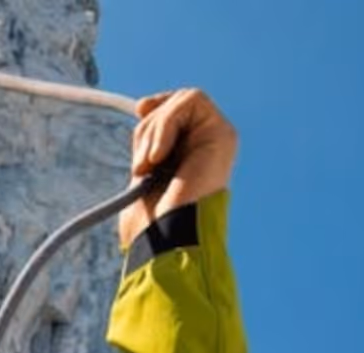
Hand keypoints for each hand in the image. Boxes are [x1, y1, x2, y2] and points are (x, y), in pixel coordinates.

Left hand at [117, 88, 237, 248]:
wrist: (163, 241)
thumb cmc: (150, 223)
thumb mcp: (145, 171)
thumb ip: (149, 141)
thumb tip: (142, 106)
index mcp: (192, 154)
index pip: (177, 109)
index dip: (157, 106)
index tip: (140, 111)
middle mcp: (209, 144)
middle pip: (174, 104)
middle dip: (147, 129)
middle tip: (141, 168)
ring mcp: (219, 139)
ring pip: (182, 100)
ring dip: (153, 131)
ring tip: (147, 169)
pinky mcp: (223, 135)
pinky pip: (192, 100)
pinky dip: (166, 123)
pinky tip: (158, 158)